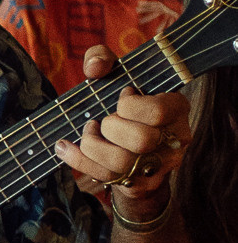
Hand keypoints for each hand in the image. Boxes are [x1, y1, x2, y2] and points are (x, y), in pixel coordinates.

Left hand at [57, 45, 187, 206]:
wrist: (131, 139)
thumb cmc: (124, 100)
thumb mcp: (116, 72)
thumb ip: (102, 58)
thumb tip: (95, 67)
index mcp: (178, 108)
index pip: (157, 112)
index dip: (130, 105)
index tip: (123, 98)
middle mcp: (175, 140)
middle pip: (141, 141)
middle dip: (112, 127)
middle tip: (105, 120)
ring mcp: (159, 165)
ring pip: (122, 164)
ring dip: (93, 146)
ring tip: (88, 131)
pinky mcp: (140, 184)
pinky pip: (106, 177)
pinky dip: (78, 160)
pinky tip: (64, 147)